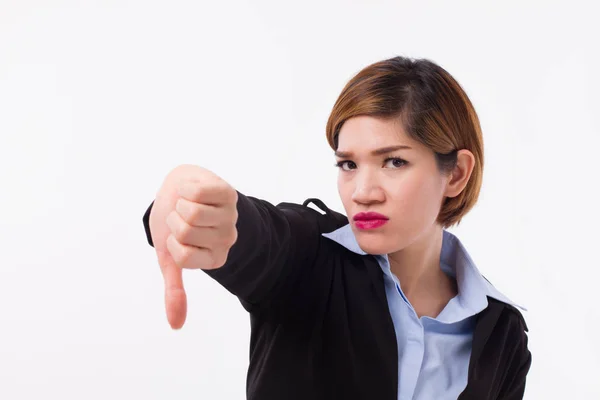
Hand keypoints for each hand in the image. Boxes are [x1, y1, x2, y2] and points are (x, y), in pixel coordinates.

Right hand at [149, 164, 237, 328]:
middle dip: (174, 220)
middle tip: (181, 216)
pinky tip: (193, 190)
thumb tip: (176, 327)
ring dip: (180, 203)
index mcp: (215, 259)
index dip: (171, 242)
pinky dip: (186, 188)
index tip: (177, 236)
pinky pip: (197, 192)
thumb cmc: (172, 222)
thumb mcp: (170, 257)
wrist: (178, 188)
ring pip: (191, 212)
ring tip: (187, 202)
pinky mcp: (228, 193)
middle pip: (185, 231)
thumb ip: (174, 290)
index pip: (182, 257)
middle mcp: (227, 240)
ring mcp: (230, 216)